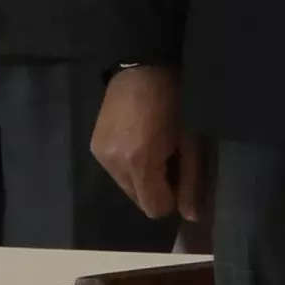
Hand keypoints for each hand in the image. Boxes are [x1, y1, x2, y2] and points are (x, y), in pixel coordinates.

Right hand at [90, 63, 208, 224]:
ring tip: (155, 147)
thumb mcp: (191, 140)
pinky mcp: (93, 147)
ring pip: (126, 186)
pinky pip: (115, 171)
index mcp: (139, 163)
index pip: (153, 208)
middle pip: (138, 199)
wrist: (142, 66)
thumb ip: (191, 180)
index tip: (181, 175)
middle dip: (156, 187)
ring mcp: (100, 155)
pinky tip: (139, 141)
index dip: (172, 198)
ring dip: (142, 177)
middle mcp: (113, 164)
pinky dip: (129, 165)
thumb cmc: (176, 99)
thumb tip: (191, 217)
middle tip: (171, 158)